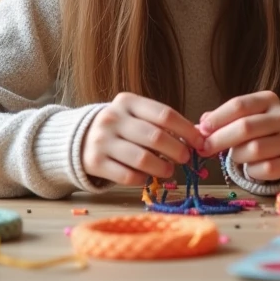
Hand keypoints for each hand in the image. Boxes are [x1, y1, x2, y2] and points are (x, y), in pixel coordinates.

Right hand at [81, 92, 204, 185]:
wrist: (80, 138)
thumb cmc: (120, 127)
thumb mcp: (136, 115)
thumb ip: (161, 122)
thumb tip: (197, 137)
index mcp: (127, 101)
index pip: (164, 114)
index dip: (187, 130)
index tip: (200, 142)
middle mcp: (112, 118)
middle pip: (155, 137)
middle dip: (177, 150)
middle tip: (186, 158)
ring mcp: (101, 141)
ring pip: (142, 159)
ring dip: (163, 167)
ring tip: (169, 169)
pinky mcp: (94, 163)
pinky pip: (127, 176)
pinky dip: (143, 179)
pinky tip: (147, 177)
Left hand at [200, 91, 279, 181]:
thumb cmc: (256, 132)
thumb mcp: (240, 119)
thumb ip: (220, 121)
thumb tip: (199, 128)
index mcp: (269, 100)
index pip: (239, 105)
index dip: (217, 118)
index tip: (201, 130)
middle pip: (246, 127)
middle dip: (220, 139)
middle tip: (204, 149)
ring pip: (255, 149)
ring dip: (237, 156)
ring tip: (234, 157)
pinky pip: (266, 169)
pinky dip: (252, 171)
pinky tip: (250, 168)